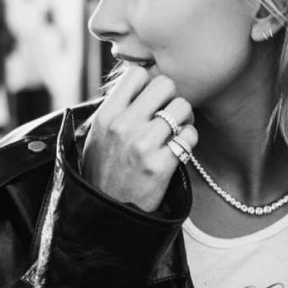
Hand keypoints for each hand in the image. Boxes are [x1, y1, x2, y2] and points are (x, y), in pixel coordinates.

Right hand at [81, 67, 196, 212]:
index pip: (137, 74)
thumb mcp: (97, 136)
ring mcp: (143, 145)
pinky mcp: (161, 165)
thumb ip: (115, 109)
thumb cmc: (104, 171)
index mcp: (106, 115)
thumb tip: (140, 80)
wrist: (107, 213)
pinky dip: (190, 140)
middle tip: (170, 113)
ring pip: (182, 107)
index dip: (150, 83)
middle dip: (172, 97)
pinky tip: (180, 148)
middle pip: (165, 84)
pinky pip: (190, 135)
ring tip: (177, 131)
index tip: (151, 99)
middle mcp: (123, 126)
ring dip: (185, 118)